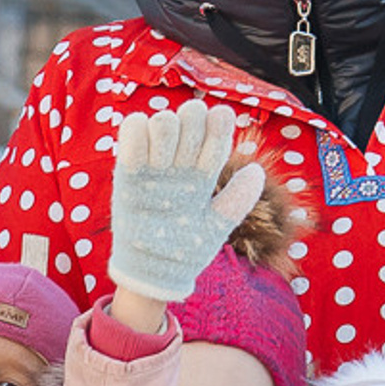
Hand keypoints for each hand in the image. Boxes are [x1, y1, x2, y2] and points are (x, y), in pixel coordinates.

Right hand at [106, 104, 266, 305]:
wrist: (151, 271)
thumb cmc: (185, 252)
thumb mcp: (215, 229)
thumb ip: (236, 201)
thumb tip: (256, 171)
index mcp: (205, 170)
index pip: (219, 129)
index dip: (220, 125)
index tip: (216, 138)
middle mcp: (182, 161)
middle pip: (192, 114)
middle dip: (192, 125)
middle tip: (184, 155)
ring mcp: (155, 162)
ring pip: (164, 118)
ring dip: (165, 131)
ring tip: (161, 163)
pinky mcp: (128, 168)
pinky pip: (133, 129)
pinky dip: (138, 131)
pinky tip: (142, 154)